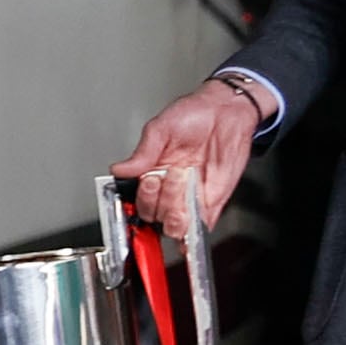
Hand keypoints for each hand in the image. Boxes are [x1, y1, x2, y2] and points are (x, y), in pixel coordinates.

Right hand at [115, 77, 262, 226]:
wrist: (227, 110)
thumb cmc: (194, 114)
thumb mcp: (161, 128)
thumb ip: (142, 153)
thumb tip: (118, 170)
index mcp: (151, 172)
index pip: (138, 199)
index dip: (142, 196)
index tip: (149, 181)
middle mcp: (168, 189)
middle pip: (154, 215)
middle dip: (161, 200)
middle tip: (171, 174)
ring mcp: (189, 197)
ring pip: (175, 225)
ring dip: (176, 215)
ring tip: (183, 188)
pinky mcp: (211, 202)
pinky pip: (200, 227)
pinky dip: (195, 233)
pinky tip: (192, 225)